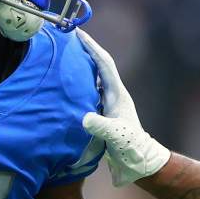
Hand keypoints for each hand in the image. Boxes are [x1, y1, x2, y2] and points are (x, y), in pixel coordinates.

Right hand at [76, 31, 169, 185]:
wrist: (138, 165)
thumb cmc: (130, 150)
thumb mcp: (115, 137)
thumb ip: (101, 126)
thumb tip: (84, 118)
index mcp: (117, 94)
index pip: (103, 64)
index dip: (91, 47)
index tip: (77, 33)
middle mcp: (113, 95)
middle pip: (97, 66)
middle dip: (83, 51)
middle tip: (65, 40)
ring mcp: (108, 104)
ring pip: (92, 79)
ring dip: (79, 67)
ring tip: (61, 57)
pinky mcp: (102, 114)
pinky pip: (87, 93)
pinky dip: (76, 85)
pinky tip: (64, 87)